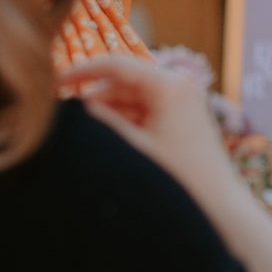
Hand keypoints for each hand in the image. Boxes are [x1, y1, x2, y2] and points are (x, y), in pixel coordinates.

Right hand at [62, 54, 235, 194]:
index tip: (52, 84)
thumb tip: (75, 105)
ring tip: (80, 135)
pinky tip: (103, 142)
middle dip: (92, 100)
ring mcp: (182, 103)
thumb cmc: (178, 178)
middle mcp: (179, 87)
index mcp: (170, 85)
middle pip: (122, 83)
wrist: (219, 206)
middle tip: (61, 119)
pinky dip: (122, 124)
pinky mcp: (181, 120)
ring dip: (106, 115)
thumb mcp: (133, 147)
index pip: (116, 65)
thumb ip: (102, 122)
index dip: (81, 71)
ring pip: (130, 100)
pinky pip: (143, 114)